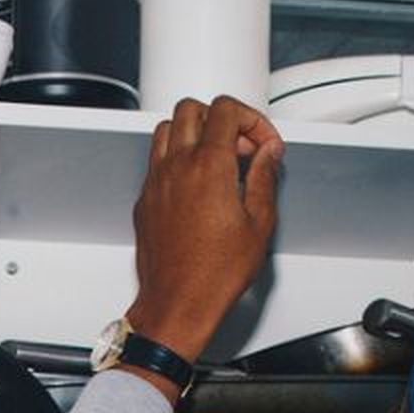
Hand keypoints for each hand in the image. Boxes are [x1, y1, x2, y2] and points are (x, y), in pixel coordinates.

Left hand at [127, 95, 284, 361]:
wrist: (177, 303)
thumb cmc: (214, 274)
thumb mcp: (259, 224)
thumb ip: (264, 178)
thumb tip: (268, 153)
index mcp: (208, 166)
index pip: (225, 110)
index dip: (252, 120)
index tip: (264, 144)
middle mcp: (176, 167)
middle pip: (192, 109)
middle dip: (221, 119)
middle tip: (241, 148)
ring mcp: (155, 182)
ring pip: (167, 128)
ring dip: (194, 133)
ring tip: (218, 161)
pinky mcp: (144, 199)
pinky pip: (156, 160)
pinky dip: (177, 157)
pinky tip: (197, 183)